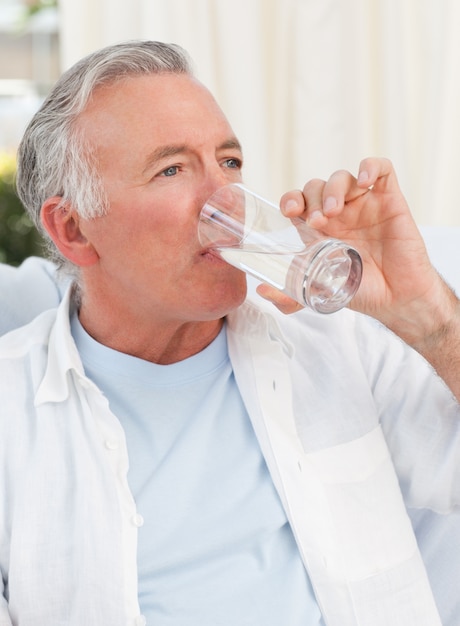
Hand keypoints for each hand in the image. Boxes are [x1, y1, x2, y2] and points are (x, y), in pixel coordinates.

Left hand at [257, 157, 456, 343]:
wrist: (397, 298)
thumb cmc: (361, 291)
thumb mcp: (319, 292)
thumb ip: (291, 294)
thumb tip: (261, 292)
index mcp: (320, 229)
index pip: (298, 202)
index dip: (291, 200)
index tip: (289, 212)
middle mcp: (339, 214)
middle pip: (316, 186)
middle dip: (312, 198)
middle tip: (318, 221)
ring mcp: (364, 205)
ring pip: (343, 177)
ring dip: (333, 188)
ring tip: (334, 210)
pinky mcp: (390, 200)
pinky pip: (381, 169)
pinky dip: (370, 167)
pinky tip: (363, 182)